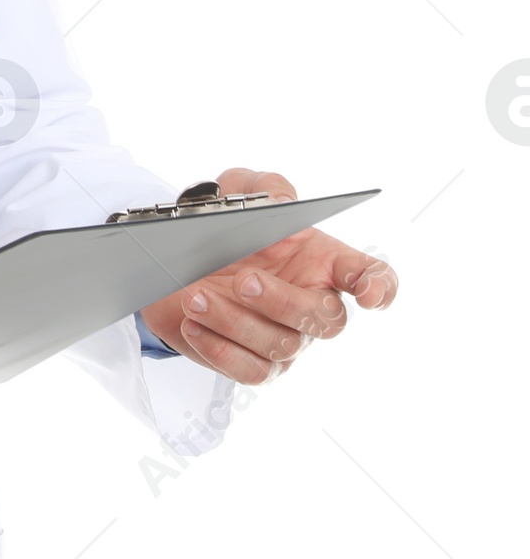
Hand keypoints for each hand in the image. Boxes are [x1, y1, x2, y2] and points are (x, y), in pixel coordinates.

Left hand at [139, 167, 397, 385]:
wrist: (179, 256)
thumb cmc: (226, 225)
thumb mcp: (240, 189)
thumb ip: (265, 187)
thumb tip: (280, 203)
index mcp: (324, 261)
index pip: (371, 276)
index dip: (379, 287)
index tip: (367, 294)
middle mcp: (313, 305)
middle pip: (325, 320)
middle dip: (282, 301)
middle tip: (244, 280)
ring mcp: (288, 339)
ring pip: (280, 346)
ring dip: (234, 322)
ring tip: (196, 297)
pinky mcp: (255, 363)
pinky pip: (249, 371)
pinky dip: (219, 349)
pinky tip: (194, 324)